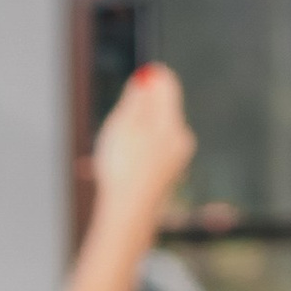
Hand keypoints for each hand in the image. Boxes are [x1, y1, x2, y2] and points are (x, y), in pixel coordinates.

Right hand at [90, 63, 195, 228]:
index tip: (136, 83)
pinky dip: (130, 152)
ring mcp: (175, 158)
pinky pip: (148, 152)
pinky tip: (114, 166)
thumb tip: (148, 77)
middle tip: (117, 124)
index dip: (151, 79)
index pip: (168, 86)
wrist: (128, 214)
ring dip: (128, 135)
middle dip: (135, 111)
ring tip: (110, 151)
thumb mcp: (124, 124)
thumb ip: (137, 99)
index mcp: (172, 123)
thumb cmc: (123, 168)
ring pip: (150, 133)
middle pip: (160, 109)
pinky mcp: (166, 174)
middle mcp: (180, 138)